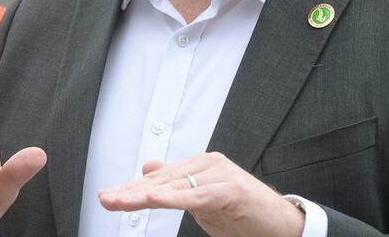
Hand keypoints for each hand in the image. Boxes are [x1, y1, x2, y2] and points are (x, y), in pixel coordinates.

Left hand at [98, 152, 303, 236]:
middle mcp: (207, 164)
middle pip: (161, 181)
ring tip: (119, 201)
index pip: (158, 179)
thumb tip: (148, 168)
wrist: (282, 225)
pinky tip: (151, 199)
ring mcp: (219, 174)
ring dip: (142, 195)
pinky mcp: (229, 189)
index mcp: (199, 165)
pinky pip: (194, 196)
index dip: (132, 188)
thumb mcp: (203, 200)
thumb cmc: (244, 214)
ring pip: (173, 187)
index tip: (109, 197)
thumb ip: (177, 184)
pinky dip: (171, 198)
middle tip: (106, 199)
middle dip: (130, 191)